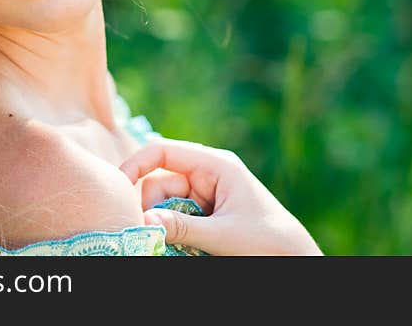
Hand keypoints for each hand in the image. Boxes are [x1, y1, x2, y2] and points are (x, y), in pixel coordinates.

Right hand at [119, 137, 322, 255]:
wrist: (294, 259)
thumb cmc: (268, 241)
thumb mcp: (223, 235)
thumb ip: (183, 227)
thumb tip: (143, 220)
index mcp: (215, 165)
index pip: (163, 152)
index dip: (136, 165)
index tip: (117, 187)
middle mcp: (208, 175)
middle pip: (159, 182)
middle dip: (151, 207)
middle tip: (153, 234)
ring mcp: (206, 194)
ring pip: (164, 204)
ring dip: (163, 223)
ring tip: (177, 246)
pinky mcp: (205, 214)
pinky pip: (175, 218)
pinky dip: (172, 232)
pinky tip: (182, 247)